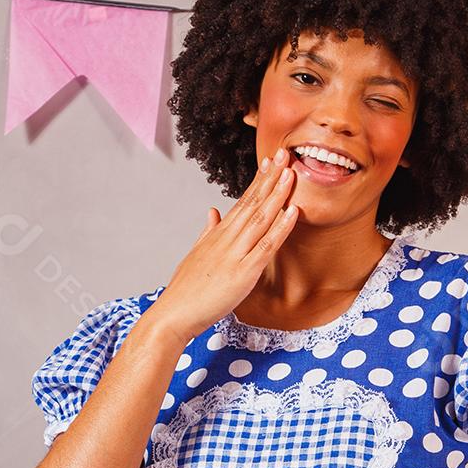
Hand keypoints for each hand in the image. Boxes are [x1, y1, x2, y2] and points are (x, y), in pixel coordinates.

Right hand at [149, 146, 300, 342]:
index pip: (242, 201)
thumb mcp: (196, 254)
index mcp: (217, 235)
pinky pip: (266, 246)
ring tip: (291, 173)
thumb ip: (207, 232)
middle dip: (271, 178)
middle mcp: (226, 239)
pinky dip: (281, 227)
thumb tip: (213, 211)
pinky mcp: (243, 272)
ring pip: (261, 218)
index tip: (271, 162)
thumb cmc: (185, 290)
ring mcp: (235, 254)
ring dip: (278, 194)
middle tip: (286, 154)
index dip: (258, 181)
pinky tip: (292, 212)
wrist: (174, 314)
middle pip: (253, 202)